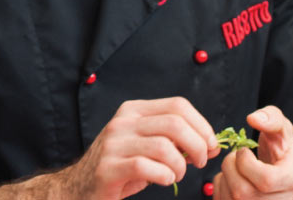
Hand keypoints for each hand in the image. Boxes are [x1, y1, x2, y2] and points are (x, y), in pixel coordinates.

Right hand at [60, 97, 219, 199]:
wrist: (81, 186)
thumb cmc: (122, 166)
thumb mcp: (146, 145)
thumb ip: (174, 140)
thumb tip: (211, 143)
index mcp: (133, 111)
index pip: (178, 105)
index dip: (202, 125)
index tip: (210, 145)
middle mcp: (122, 122)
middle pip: (175, 124)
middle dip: (198, 145)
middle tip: (200, 162)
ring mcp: (113, 144)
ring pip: (164, 147)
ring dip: (180, 166)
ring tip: (177, 174)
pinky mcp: (109, 168)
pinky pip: (146, 167)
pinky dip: (164, 176)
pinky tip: (164, 180)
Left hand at [214, 106, 292, 199]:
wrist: (291, 173)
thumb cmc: (285, 150)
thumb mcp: (283, 129)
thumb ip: (271, 118)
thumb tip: (253, 118)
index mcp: (291, 180)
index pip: (265, 180)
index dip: (246, 162)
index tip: (244, 151)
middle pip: (243, 192)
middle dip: (230, 167)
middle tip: (236, 157)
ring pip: (229, 198)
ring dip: (224, 176)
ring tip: (236, 167)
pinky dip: (220, 186)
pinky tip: (232, 178)